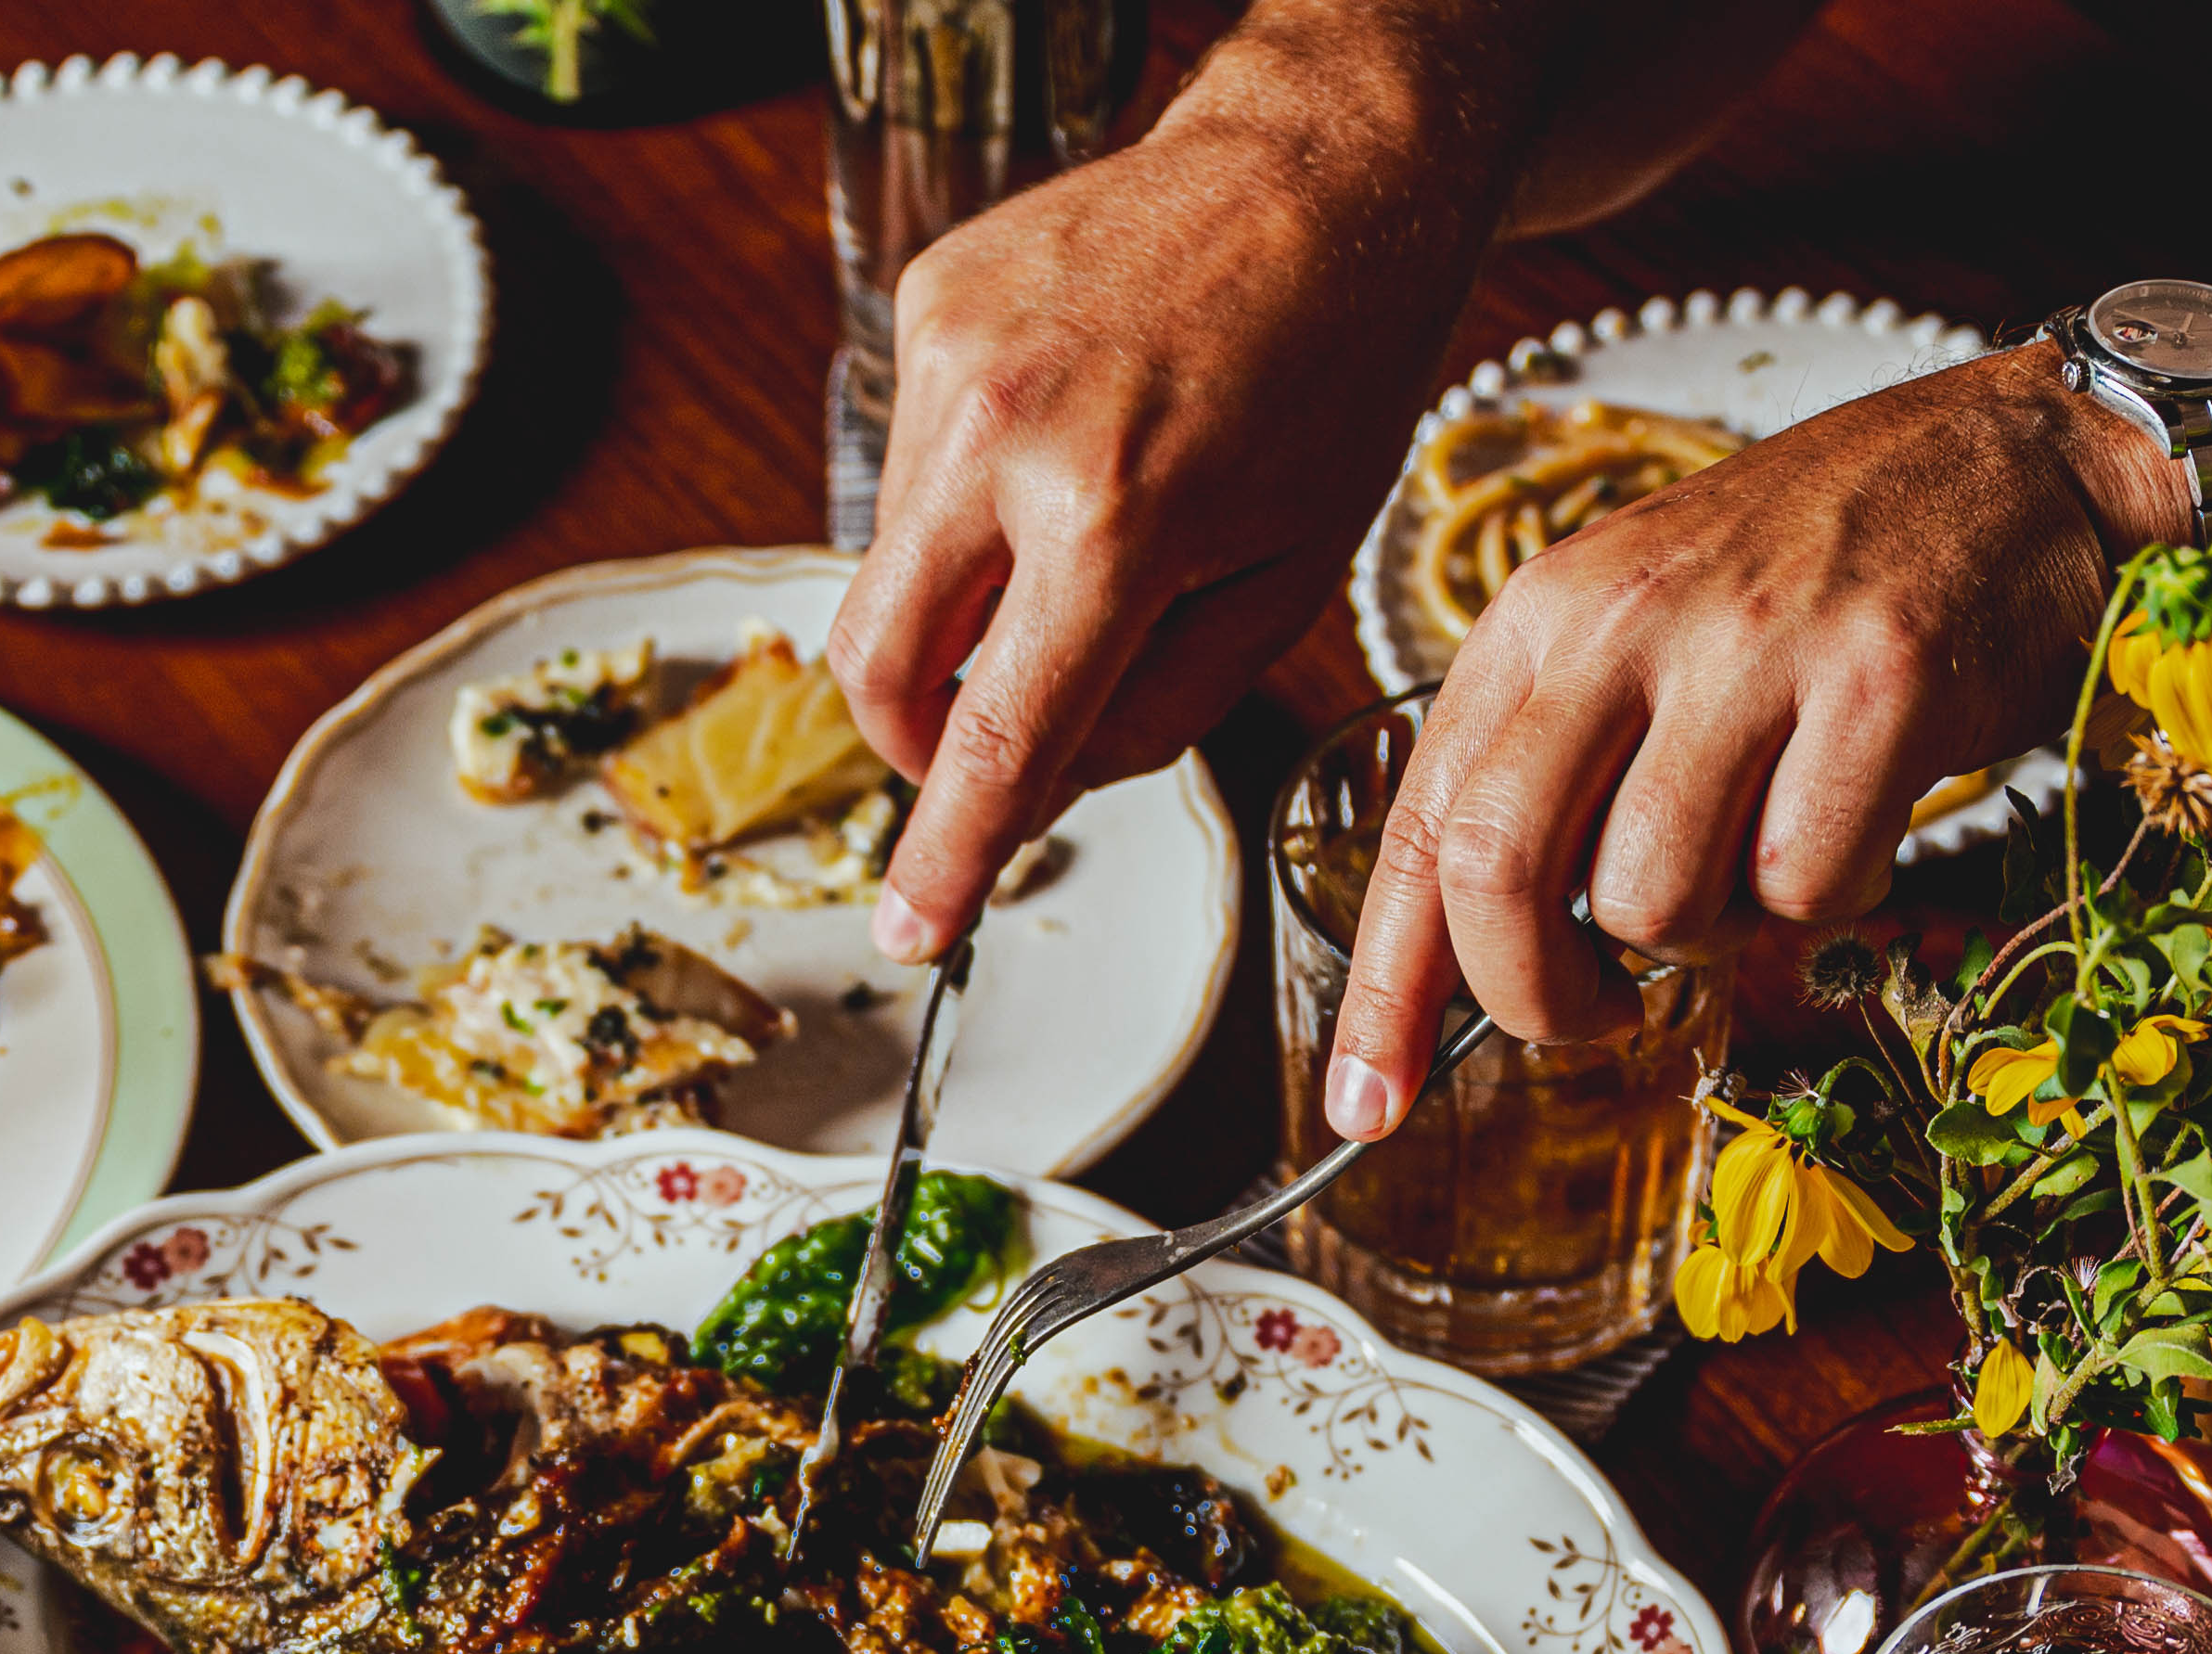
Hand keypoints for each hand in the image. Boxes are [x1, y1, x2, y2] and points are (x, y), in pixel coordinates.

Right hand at [830, 31, 1521, 963]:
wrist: (1318, 164)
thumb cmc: (1333, 371)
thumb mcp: (1287, 577)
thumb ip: (1161, 705)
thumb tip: (1045, 782)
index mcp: (1116, 518)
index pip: (996, 735)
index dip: (946, 853)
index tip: (905, 932)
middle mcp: (1006, 434)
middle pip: (878, 666)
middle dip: (920, 742)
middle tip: (990, 747)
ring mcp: (949, 358)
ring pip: (890, 569)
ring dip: (960, 607)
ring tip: (1079, 541)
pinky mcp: (927, 305)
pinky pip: (911, 467)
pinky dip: (970, 502)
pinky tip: (1066, 445)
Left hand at [1320, 345, 2181, 1129]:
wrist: (2019, 459)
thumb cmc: (1819, 577)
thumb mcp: (1641, 637)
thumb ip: (1553, 773)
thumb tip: (1475, 961)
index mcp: (1544, 618)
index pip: (1421, 830)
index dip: (1388, 992)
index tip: (1371, 1107)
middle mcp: (1624, 620)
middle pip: (1501, 876)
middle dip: (1540, 997)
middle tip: (1604, 1013)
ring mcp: (1751, 648)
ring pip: (1657, 902)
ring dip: (1715, 930)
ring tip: (1768, 848)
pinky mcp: (1880, 682)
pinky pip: (1807, 885)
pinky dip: (1834, 892)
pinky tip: (1863, 814)